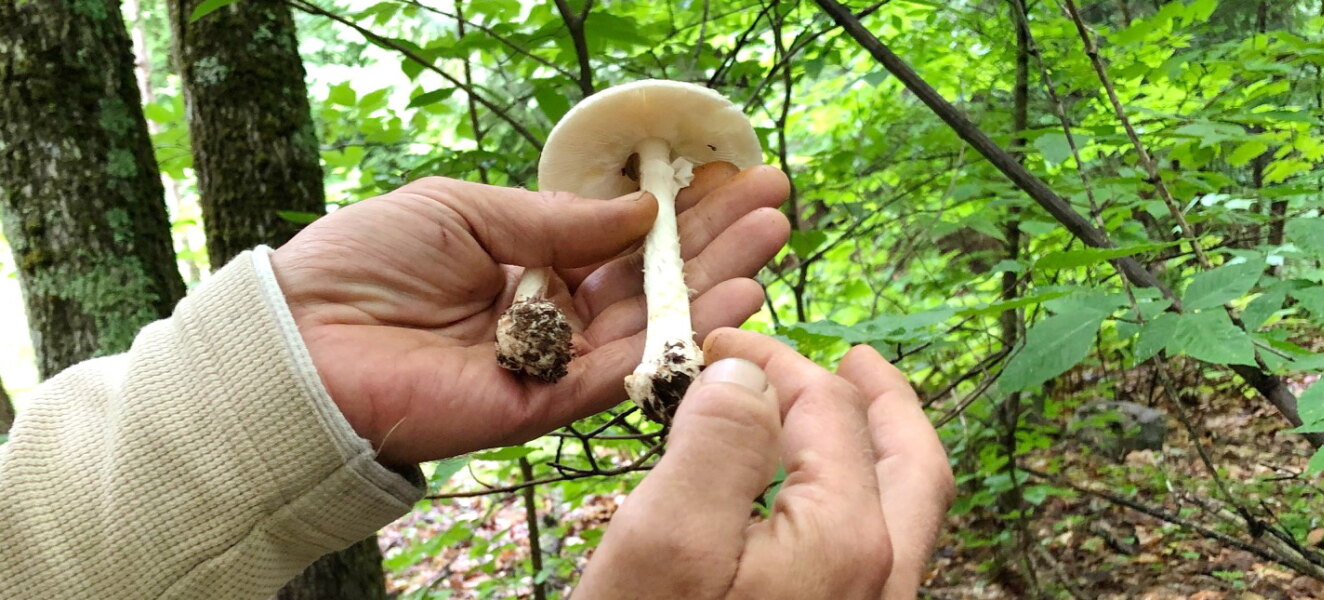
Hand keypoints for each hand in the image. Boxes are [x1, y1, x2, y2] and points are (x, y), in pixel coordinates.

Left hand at [270, 165, 789, 465]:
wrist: (301, 343)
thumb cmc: (365, 262)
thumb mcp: (464, 208)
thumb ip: (556, 219)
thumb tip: (641, 211)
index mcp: (526, 261)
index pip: (620, 236)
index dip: (677, 211)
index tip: (732, 180)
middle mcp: (549, 312)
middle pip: (649, 278)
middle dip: (714, 242)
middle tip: (776, 206)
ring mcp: (552, 361)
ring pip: (650, 323)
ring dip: (714, 285)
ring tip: (770, 244)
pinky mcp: (545, 407)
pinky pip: (624, 373)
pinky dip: (680, 340)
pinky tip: (732, 302)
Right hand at [574, 329, 954, 598]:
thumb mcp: (663, 545)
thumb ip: (716, 444)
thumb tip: (749, 374)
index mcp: (845, 541)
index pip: (829, 412)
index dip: (777, 362)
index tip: (719, 344)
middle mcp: (881, 585)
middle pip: (909, 465)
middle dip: (881, 400)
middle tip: (853, 357)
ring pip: (904, 516)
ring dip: (882, 450)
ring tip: (849, 414)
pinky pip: (879, 558)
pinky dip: (863, 502)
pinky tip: (817, 502)